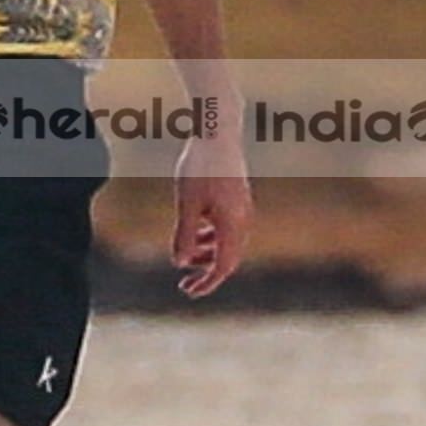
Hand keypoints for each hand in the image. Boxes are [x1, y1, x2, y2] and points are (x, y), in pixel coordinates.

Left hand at [169, 130, 251, 298]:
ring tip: (187, 257)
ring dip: (208, 254)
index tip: (188, 291)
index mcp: (232, 225)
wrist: (218, 134)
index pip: (223, 266)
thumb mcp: (187, 204)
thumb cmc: (200, 167)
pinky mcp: (239, 199)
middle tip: (185, 283)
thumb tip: (181, 263)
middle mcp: (243, 220)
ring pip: (229, 243)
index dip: (207, 283)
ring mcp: (243, 209)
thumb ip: (185, 235)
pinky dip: (213, 237)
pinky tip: (197, 232)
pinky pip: (229, 228)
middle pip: (229, 258)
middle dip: (207, 273)